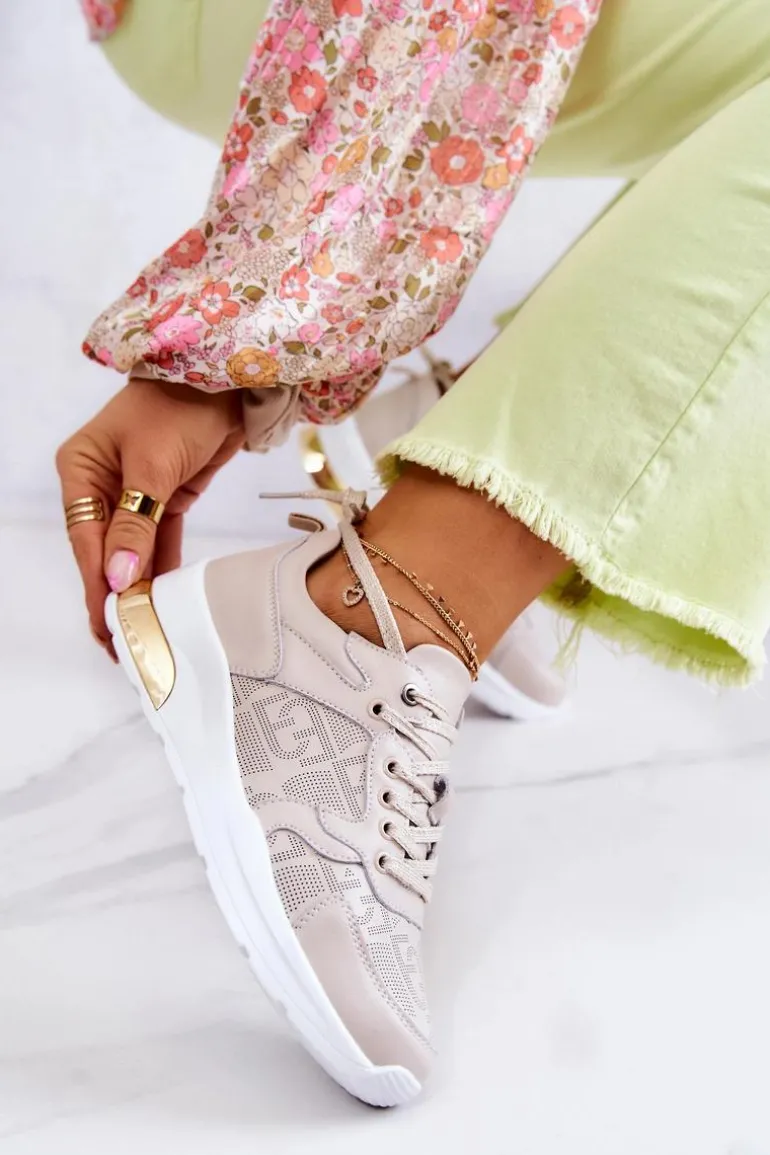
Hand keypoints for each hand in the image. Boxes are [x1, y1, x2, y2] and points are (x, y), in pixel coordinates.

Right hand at [56, 377, 244, 657]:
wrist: (226, 380)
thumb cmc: (180, 407)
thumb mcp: (154, 467)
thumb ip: (137, 525)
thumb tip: (118, 578)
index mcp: (81, 471)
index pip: (85, 541)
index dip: (96, 585)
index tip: (107, 626)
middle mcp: (100, 484)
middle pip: (104, 551)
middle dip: (114, 596)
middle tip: (127, 645)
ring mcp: (133, 493)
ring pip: (131, 551)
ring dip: (138, 588)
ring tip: (145, 632)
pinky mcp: (164, 497)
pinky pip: (159, 541)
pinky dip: (161, 568)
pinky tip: (164, 600)